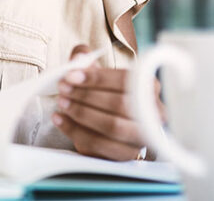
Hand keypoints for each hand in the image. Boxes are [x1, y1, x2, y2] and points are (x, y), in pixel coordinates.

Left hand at [52, 45, 164, 160]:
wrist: (106, 121)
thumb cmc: (103, 92)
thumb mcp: (96, 72)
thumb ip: (86, 61)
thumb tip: (79, 57)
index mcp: (148, 87)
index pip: (126, 80)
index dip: (97, 77)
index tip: (71, 75)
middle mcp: (153, 114)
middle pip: (121, 104)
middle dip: (87, 96)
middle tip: (63, 89)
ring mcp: (141, 137)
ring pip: (113, 127)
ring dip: (82, 113)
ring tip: (62, 103)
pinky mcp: (126, 155)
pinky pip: (100, 145)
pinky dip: (75, 131)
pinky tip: (60, 119)